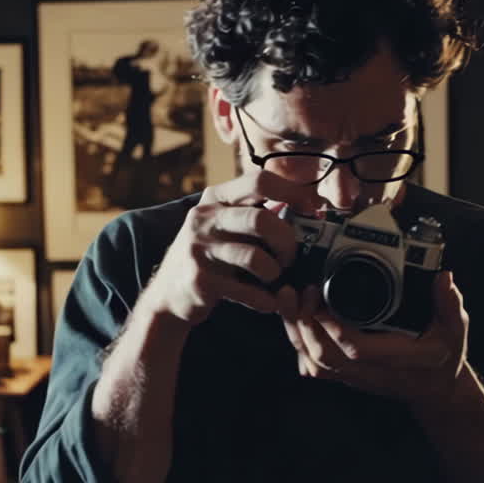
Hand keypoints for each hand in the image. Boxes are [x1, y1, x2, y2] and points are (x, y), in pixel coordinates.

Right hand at [140, 171, 316, 325]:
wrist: (169, 294)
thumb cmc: (210, 256)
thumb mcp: (225, 226)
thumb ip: (257, 214)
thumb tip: (304, 207)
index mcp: (216, 198)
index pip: (259, 181)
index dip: (293, 192)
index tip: (314, 208)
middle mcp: (205, 218)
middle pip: (261, 220)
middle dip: (286, 241)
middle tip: (291, 257)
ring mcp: (199, 249)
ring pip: (255, 257)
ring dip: (276, 272)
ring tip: (276, 279)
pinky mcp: (201, 280)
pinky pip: (246, 291)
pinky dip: (265, 300)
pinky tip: (268, 301)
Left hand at [281, 270, 469, 405]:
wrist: (436, 392)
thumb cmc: (443, 359)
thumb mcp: (455, 331)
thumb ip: (450, 305)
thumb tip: (443, 278)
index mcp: (397, 360)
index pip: (357, 349)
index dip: (334, 327)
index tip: (321, 298)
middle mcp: (370, 371)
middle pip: (324, 356)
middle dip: (304, 323)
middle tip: (301, 290)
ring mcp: (354, 375)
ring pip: (314, 362)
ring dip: (296, 331)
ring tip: (289, 299)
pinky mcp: (345, 375)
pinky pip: (313, 366)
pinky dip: (298, 344)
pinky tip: (294, 321)